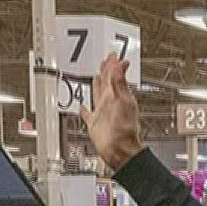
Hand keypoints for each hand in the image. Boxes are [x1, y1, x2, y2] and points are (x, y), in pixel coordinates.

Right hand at [81, 54, 143, 171]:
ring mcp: (103, 114)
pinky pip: (88, 114)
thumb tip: (119, 65)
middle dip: (106, 72)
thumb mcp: (122, 101)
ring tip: (96, 76)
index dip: (113, 65)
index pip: (114, 76)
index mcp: (117, 96)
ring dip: (97, 86)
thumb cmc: (124, 129)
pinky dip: (84, 110)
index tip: (113, 55)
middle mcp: (110, 103)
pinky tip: (83, 107)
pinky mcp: (95, 125)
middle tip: (105, 61)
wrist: (119, 150)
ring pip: (98, 95)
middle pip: (107, 83)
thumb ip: (119, 83)